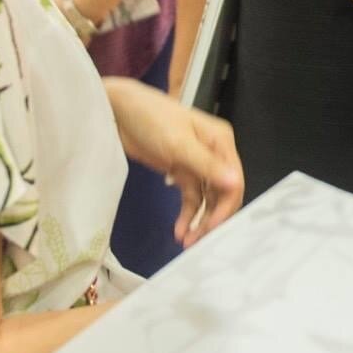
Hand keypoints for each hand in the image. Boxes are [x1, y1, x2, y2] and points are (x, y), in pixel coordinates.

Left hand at [105, 78, 245, 244]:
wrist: (117, 111)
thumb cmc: (151, 118)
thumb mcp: (179, 143)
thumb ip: (207, 165)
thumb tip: (235, 183)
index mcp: (220, 142)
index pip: (234, 180)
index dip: (225, 207)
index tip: (212, 228)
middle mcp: (214, 154)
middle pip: (223, 193)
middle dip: (213, 218)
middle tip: (199, 241)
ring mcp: (197, 164)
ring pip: (207, 199)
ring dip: (200, 220)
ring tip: (188, 241)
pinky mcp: (180, 171)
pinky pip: (191, 198)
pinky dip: (187, 215)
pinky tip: (180, 230)